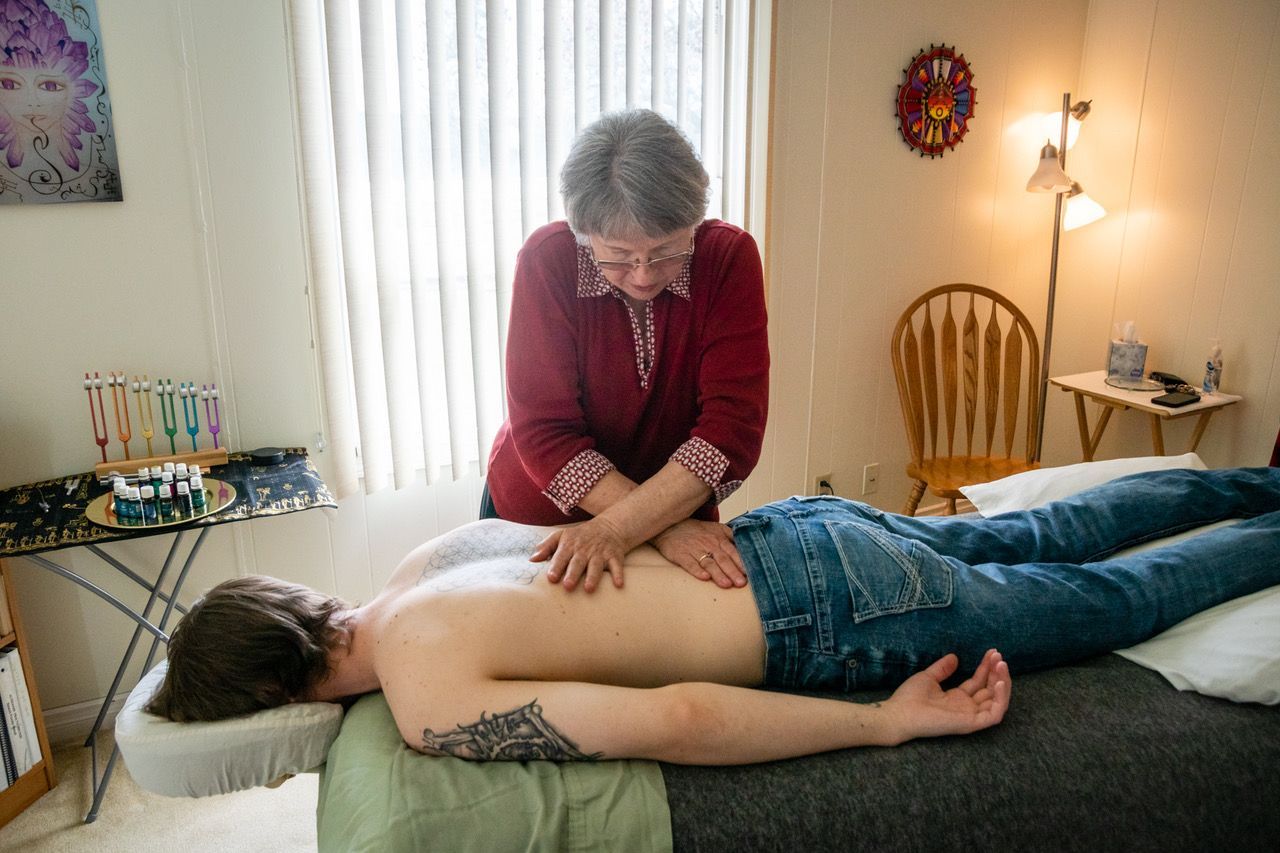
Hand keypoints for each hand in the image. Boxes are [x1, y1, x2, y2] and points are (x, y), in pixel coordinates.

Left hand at [530, 517, 627, 592]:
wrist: (609, 526)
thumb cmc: (580, 535)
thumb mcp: (562, 535)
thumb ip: (546, 547)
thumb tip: (532, 559)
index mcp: (570, 545)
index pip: (561, 556)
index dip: (556, 567)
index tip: (551, 578)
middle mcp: (585, 550)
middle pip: (578, 563)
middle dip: (573, 574)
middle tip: (567, 586)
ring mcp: (600, 553)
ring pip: (596, 565)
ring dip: (593, 577)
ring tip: (588, 588)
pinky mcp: (615, 556)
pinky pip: (617, 565)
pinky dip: (618, 574)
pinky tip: (618, 584)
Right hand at [651, 520, 746, 587]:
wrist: (670, 525)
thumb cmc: (697, 531)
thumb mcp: (716, 528)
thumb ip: (731, 537)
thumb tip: (748, 546)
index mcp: (718, 538)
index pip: (732, 551)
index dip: (741, 562)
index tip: (749, 573)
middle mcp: (708, 543)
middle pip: (722, 559)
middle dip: (733, 571)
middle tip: (741, 583)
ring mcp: (694, 549)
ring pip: (708, 563)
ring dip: (718, 574)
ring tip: (726, 584)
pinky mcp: (680, 554)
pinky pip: (689, 563)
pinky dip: (696, 570)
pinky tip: (704, 578)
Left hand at [882, 649, 1010, 744]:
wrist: (899, 713)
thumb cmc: (910, 698)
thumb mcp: (929, 677)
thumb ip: (943, 669)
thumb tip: (954, 657)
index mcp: (957, 698)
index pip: (979, 682)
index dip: (987, 667)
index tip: (992, 652)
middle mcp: (967, 708)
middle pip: (990, 690)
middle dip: (997, 672)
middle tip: (999, 656)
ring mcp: (970, 716)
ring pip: (997, 702)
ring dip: (1003, 683)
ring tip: (1001, 665)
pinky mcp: (971, 723)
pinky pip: (994, 714)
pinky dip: (1001, 699)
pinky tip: (998, 682)